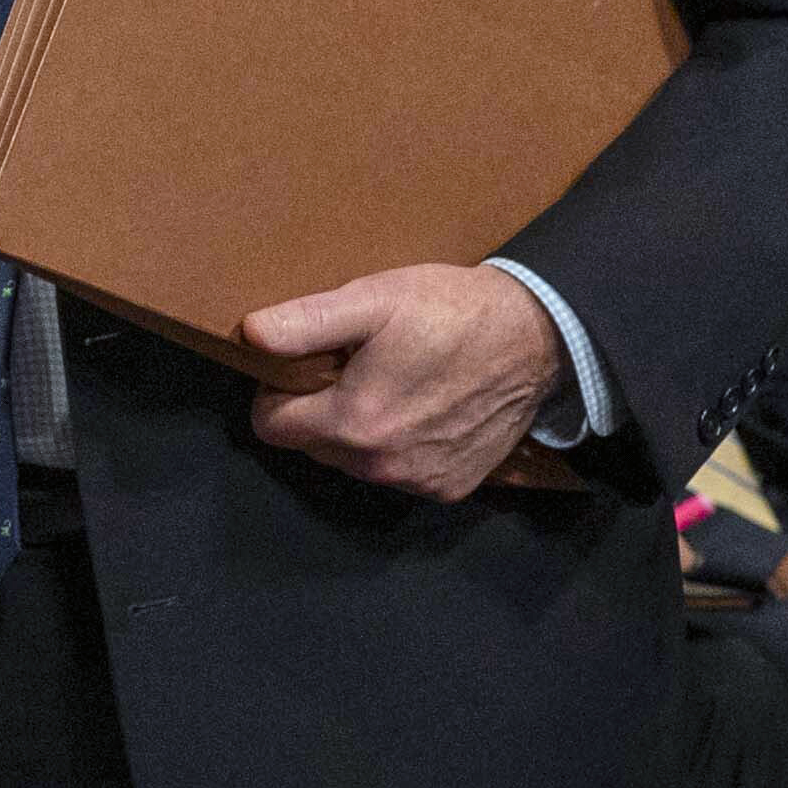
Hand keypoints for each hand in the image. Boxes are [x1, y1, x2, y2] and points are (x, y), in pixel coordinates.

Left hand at [241, 265, 564, 502]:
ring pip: (353, 463)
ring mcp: (419, 480)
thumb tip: (252, 334)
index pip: (271, 428)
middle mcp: (382, 465)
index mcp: (353, 423)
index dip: (276, 395)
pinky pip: (398, 473)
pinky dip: (398, 446)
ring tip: (389, 384)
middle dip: (319, 410)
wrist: (536, 335)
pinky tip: (421, 409)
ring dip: (358, 431)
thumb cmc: (451, 312)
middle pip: (311, 446)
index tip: (302, 369)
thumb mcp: (373, 301)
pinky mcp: (451, 486)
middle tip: (351, 368)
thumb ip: (305, 322)